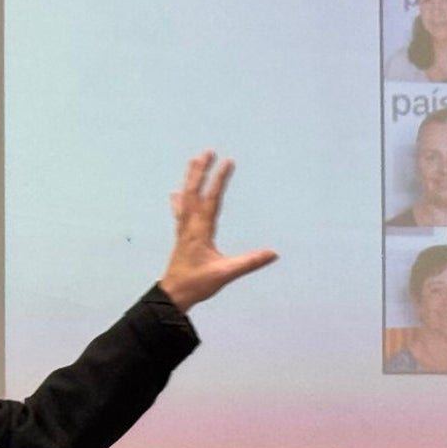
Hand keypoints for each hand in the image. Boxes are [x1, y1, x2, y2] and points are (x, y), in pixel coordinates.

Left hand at [158, 150, 277, 312]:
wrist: (173, 296)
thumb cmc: (197, 284)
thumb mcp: (225, 274)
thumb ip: (249, 262)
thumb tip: (273, 253)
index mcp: (200, 231)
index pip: (212, 199)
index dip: (220, 180)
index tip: (228, 161)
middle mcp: (190, 226)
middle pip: (194, 192)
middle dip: (201, 171)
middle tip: (207, 151)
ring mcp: (183, 230)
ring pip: (186, 198)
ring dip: (190, 178)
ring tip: (193, 161)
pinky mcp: (181, 237)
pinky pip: (180, 211)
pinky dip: (180, 199)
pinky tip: (175, 193)